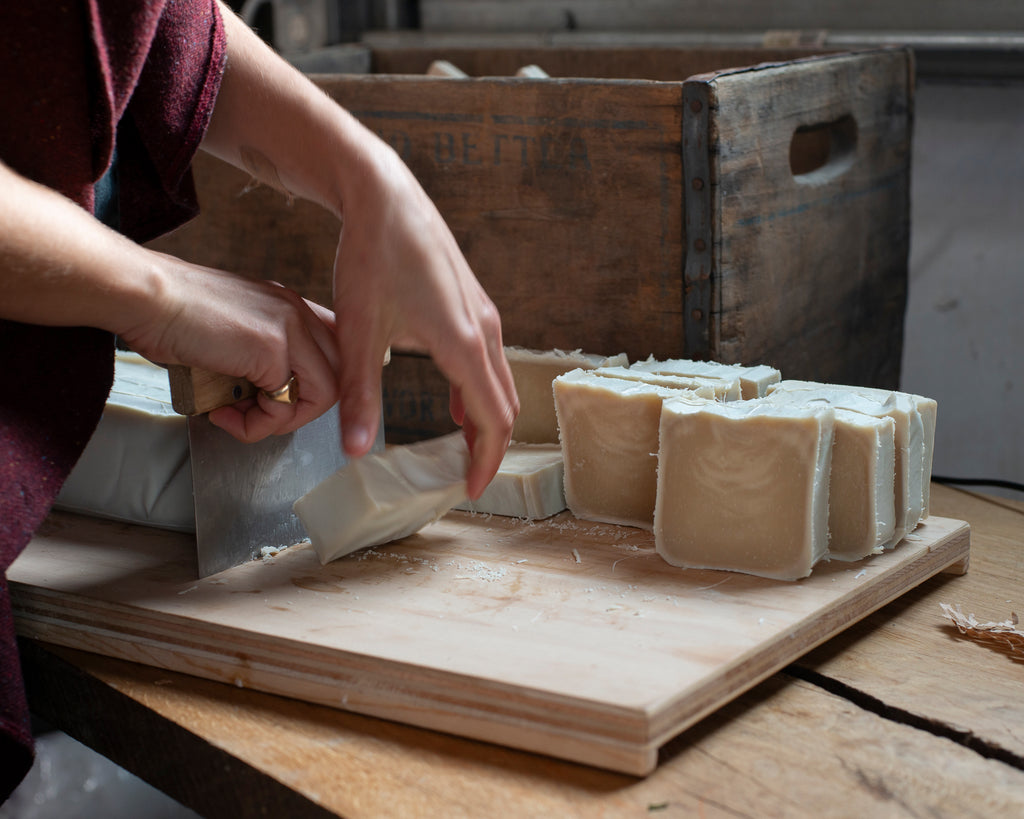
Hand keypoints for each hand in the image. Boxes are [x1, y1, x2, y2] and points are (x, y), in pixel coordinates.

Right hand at [117, 251, 339, 440]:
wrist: (142, 294)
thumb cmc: (170, 313)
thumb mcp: (230, 328)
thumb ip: (258, 350)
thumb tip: (266, 393)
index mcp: (290, 305)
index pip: (335, 351)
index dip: (315, 385)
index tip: (279, 401)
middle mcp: (297, 312)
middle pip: (338, 375)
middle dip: (302, 408)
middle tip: (259, 415)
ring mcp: (290, 328)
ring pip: (324, 395)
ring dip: (282, 421)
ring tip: (241, 418)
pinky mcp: (273, 348)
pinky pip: (285, 406)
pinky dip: (256, 424)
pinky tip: (222, 413)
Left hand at [332, 144, 517, 498]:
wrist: (385, 196)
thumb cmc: (372, 257)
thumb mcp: (359, 332)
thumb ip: (360, 395)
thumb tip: (353, 451)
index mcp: (464, 344)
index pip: (493, 420)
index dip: (486, 461)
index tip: (469, 490)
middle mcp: (486, 330)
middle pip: (505, 405)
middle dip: (490, 446)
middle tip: (465, 477)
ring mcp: (485, 314)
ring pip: (500, 382)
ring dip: (486, 419)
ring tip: (460, 448)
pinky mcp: (475, 304)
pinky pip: (489, 360)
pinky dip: (479, 391)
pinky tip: (454, 402)